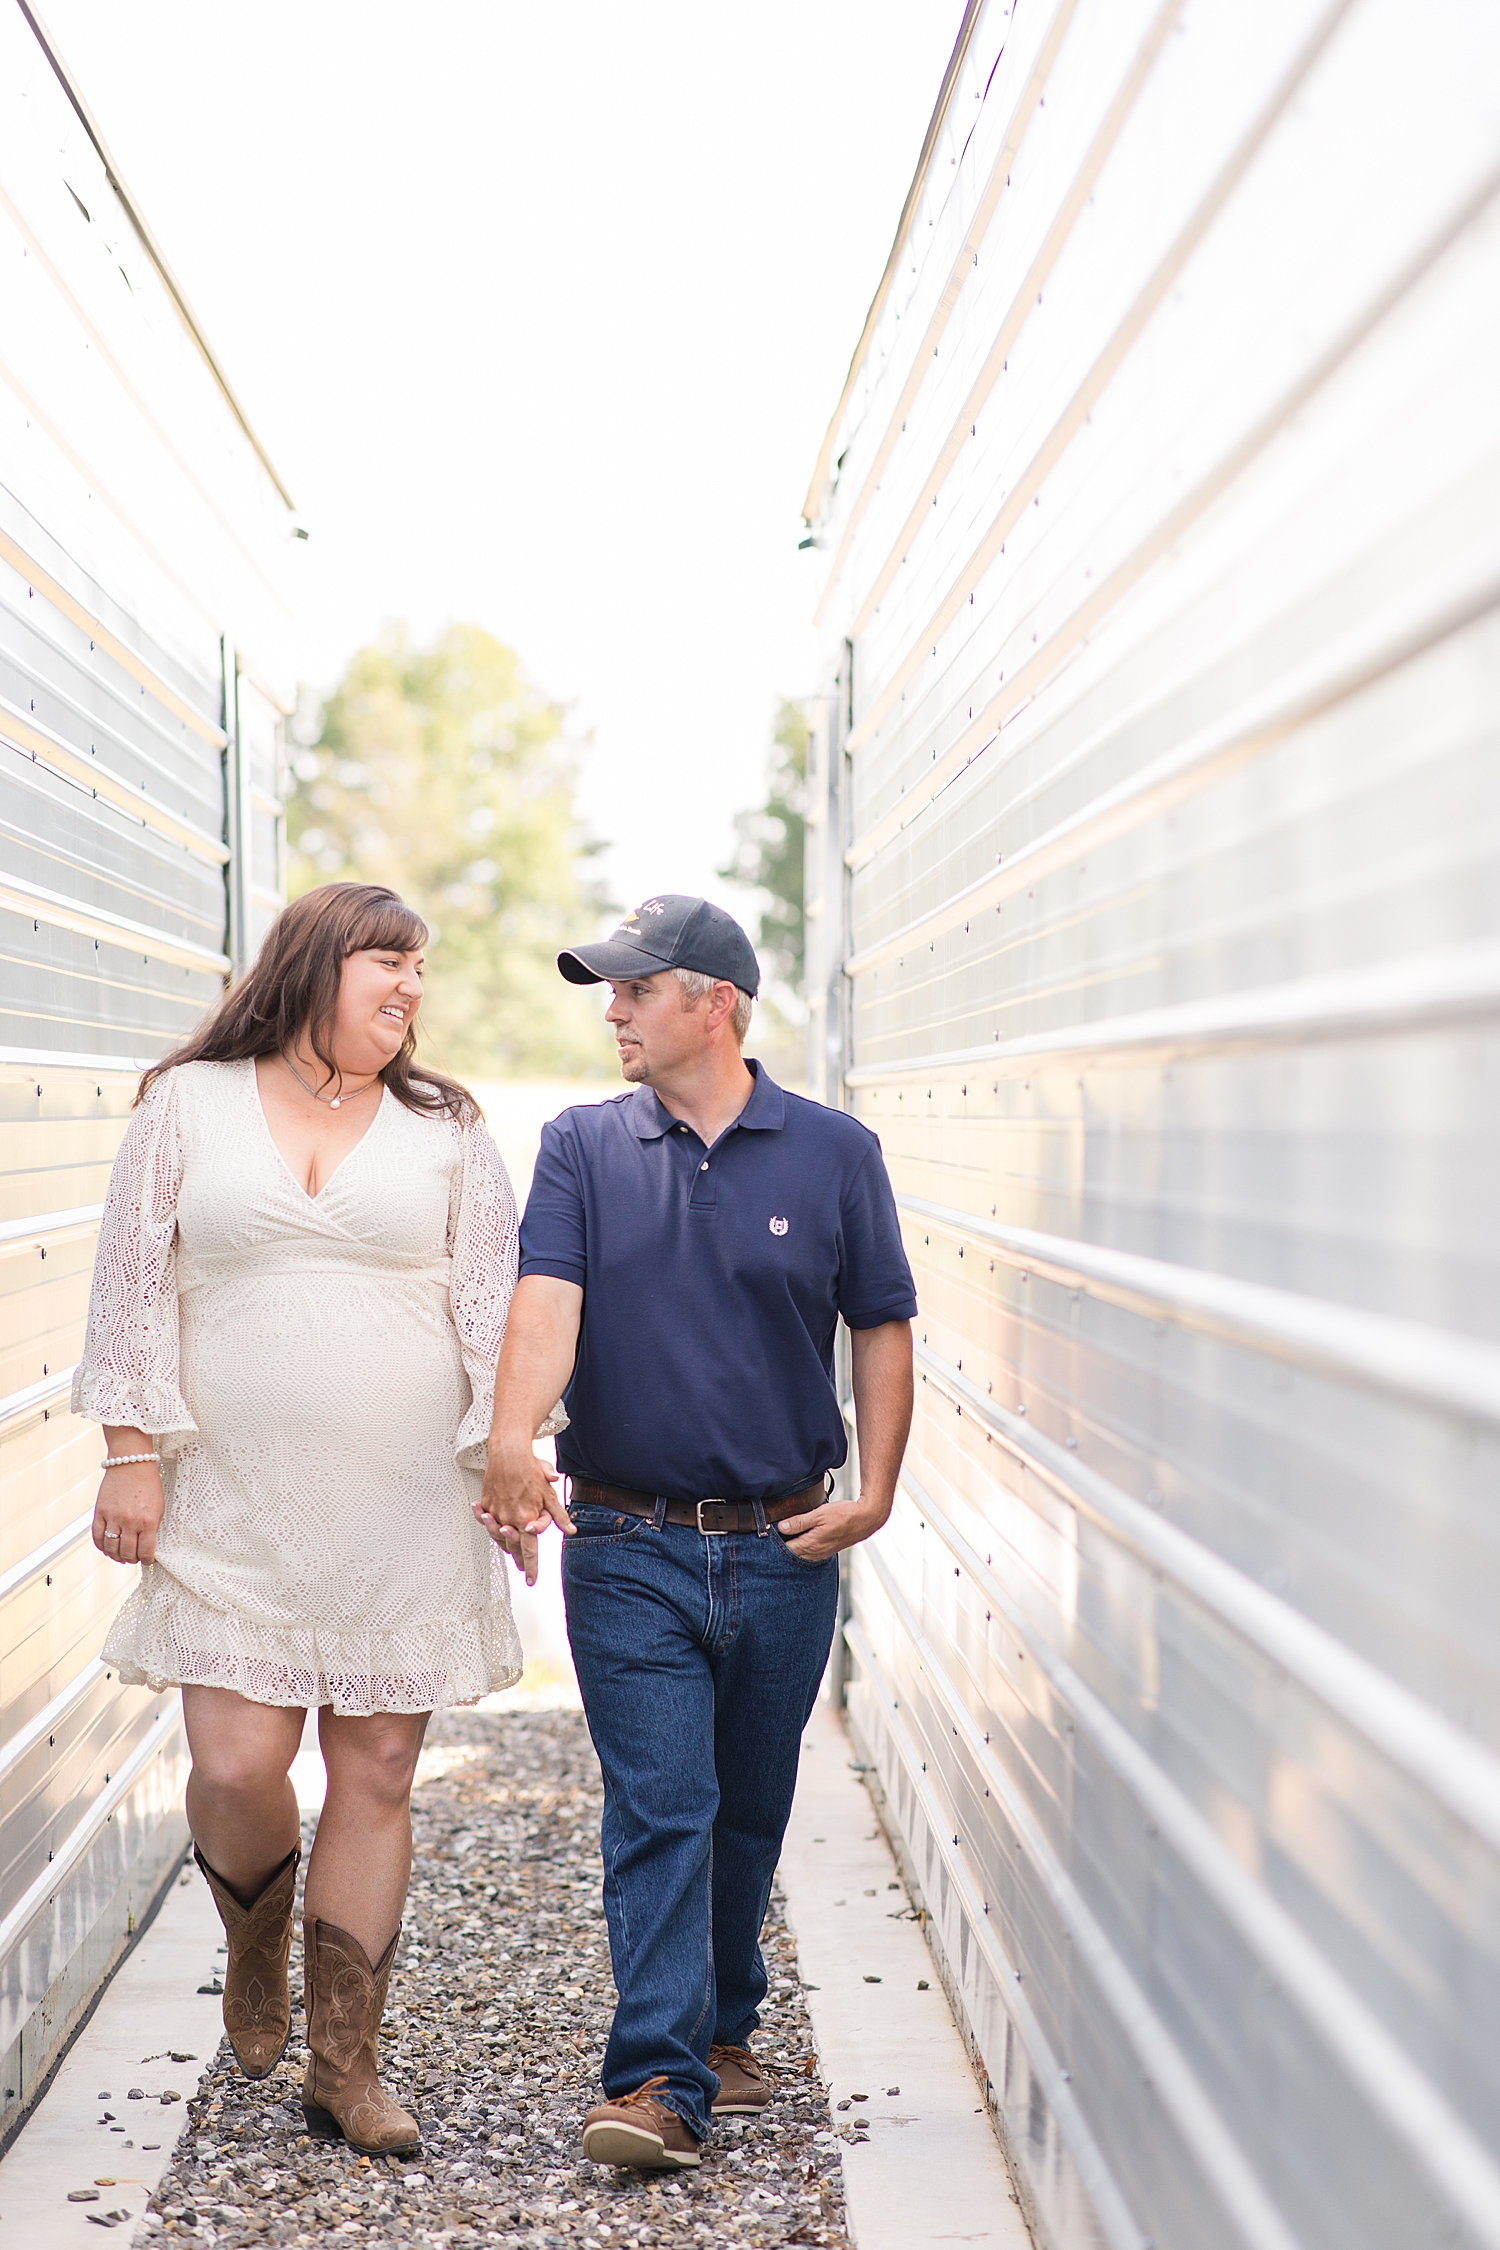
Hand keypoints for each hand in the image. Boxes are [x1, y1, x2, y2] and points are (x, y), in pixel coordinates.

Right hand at [94, 1461, 164, 1564]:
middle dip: (132, 1559)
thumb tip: (148, 1546)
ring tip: (121, 1555)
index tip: (147, 1560)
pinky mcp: (100, 1512)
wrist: (131, 1463)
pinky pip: (97, 1537)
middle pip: (127, 1553)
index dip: (147, 1560)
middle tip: (134, 1558)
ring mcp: (113, 1518)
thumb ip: (153, 1527)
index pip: (146, 1552)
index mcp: (148, 1521)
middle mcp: (130, 1522)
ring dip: (116, 1556)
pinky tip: (107, 1547)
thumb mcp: (159, 1506)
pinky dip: (101, 1546)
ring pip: (111, 1548)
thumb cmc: (148, 1483)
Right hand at [474, 1441, 573, 1586]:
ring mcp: (495, 1512)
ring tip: (511, 1553)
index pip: (530, 1550)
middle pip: (513, 1547)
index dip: (532, 1567)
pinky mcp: (486, 1503)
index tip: (532, 1580)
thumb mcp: (549, 1494)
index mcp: (526, 1519)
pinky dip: (489, 1527)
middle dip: (519, 1560)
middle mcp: (509, 1519)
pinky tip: (492, 1527)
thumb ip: (558, 1515)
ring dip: (505, 1546)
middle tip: (524, 1569)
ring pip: (498, 1537)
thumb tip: (571, 1530)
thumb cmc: (530, 1470)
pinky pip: (486, 1521)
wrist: (508, 1453)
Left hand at [777, 1493, 889, 1563]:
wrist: (866, 1519)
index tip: (765, 1534)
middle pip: (792, 1554)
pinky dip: (801, 1550)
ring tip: (781, 1540)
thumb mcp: (820, 1514)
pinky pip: (809, 1554)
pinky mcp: (827, 1550)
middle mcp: (816, 1552)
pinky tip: (798, 1542)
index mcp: (811, 1544)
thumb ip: (800, 1521)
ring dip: (791, 1549)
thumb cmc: (844, 1515)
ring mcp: (822, 1553)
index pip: (786, 1548)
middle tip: (769, 1540)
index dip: (774, 1542)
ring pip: (800, 1555)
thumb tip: (781, 1527)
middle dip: (781, 1548)